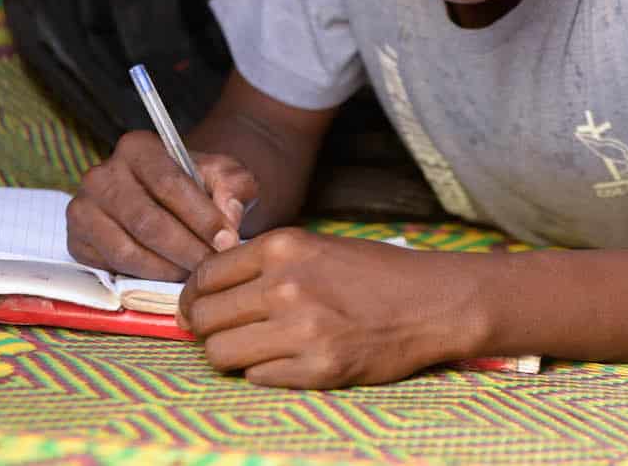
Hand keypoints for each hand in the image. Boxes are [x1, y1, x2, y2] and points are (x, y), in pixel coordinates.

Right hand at [66, 131, 259, 280]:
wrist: (169, 197)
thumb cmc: (199, 184)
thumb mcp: (225, 176)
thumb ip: (234, 189)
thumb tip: (228, 220)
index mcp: (137, 147)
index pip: (169, 184)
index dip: (201, 217)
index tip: (227, 241)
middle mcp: (101, 174)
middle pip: (146, 220)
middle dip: (186, 249)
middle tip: (213, 266)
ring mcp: (83, 209)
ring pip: (126, 249)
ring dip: (166, 269)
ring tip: (195, 276)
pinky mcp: (77, 242)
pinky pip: (111, 267)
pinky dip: (143, 278)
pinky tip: (170, 277)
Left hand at [178, 229, 475, 387]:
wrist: (433, 302)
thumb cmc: (375, 274)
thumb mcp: (317, 247)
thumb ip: (266, 263)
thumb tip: (209, 288)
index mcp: (284, 248)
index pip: (205, 275)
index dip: (194, 296)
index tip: (198, 307)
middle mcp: (286, 286)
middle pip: (205, 317)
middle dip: (205, 328)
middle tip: (221, 333)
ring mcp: (300, 330)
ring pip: (221, 354)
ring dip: (230, 355)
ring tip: (253, 349)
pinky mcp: (317, 369)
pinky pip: (257, 378)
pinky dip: (264, 372)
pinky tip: (288, 360)